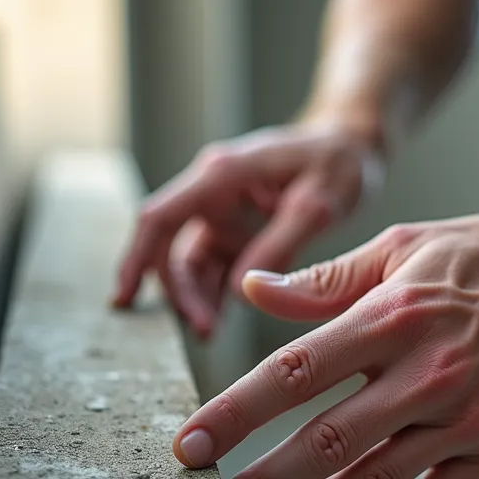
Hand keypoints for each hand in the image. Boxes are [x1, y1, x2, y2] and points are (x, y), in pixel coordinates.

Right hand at [111, 124, 383, 338]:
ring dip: (194, 298)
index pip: (161, 217)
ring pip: (190, 263)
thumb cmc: (339, 162)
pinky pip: (214, 268)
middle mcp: (212, 192)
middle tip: (204, 330)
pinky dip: (211, 295)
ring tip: (210, 333)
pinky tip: (215, 322)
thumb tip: (239, 290)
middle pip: (171, 247)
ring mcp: (223, 214)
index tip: (125, 298)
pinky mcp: (238, 231)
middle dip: (178, 291)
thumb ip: (281, 243)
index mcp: (223, 174)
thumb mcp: (320, 203)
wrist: (354, 145)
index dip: (137, 258)